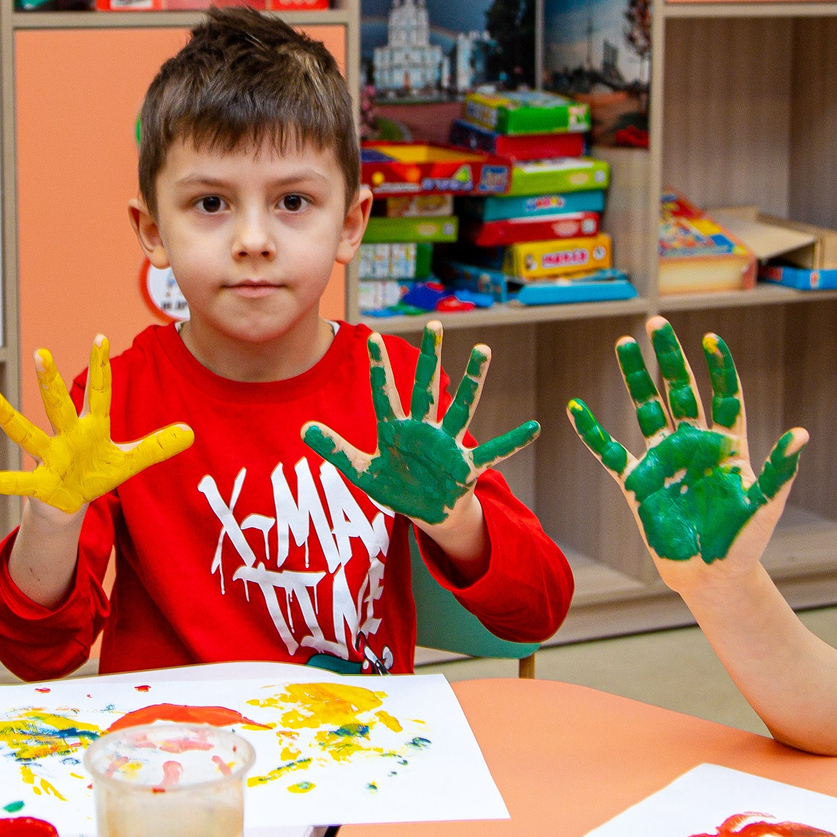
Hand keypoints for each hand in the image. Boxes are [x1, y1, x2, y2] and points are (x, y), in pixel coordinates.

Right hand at [0, 336, 193, 514]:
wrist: (69, 500)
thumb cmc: (95, 472)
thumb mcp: (128, 461)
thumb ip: (156, 446)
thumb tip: (191, 432)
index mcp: (91, 427)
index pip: (98, 393)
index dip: (100, 368)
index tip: (100, 338)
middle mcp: (66, 435)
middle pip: (57, 404)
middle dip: (50, 380)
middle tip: (41, 352)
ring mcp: (48, 456)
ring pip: (27, 433)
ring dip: (8, 417)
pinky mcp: (37, 483)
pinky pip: (15, 482)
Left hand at [300, 321, 537, 525]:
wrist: (429, 512)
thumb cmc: (398, 486)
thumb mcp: (362, 471)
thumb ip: (335, 449)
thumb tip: (301, 429)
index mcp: (397, 429)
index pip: (385, 393)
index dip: (380, 369)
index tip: (372, 338)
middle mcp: (424, 429)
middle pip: (427, 387)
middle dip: (431, 358)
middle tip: (435, 325)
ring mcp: (448, 445)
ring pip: (462, 407)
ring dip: (474, 381)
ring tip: (484, 351)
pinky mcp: (466, 467)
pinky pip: (494, 452)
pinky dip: (514, 441)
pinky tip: (534, 427)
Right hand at [568, 318, 804, 582]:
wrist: (712, 576)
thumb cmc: (744, 541)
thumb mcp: (765, 505)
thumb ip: (779, 470)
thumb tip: (801, 435)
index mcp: (727, 446)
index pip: (724, 397)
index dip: (718, 368)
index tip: (711, 340)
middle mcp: (693, 445)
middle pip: (680, 392)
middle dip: (669, 358)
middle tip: (656, 324)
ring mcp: (663, 461)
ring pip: (646, 409)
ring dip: (635, 377)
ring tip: (623, 343)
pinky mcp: (638, 483)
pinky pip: (610, 453)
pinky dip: (593, 432)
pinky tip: (576, 408)